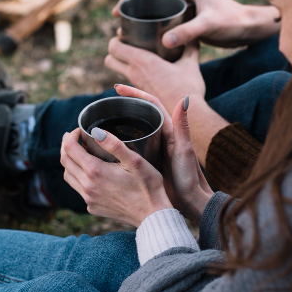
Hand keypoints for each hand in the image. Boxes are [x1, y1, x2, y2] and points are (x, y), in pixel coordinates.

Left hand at [60, 127, 172, 227]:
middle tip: (75, 138)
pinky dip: (78, 177)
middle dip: (67, 146)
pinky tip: (90, 173)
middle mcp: (87, 186)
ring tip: (80, 153)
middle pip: (65, 161)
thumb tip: (96, 131)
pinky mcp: (92, 207)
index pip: (70, 148)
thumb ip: (114, 144)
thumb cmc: (147, 186)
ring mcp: (88, 199)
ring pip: (68, 176)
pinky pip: (78, 189)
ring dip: (70, 162)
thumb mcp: (135, 161)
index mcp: (95, 171)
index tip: (79, 130)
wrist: (152, 216)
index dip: (71, 135)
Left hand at [105, 40, 204, 114]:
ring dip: (122, 64)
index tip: (124, 36)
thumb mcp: (190, 64)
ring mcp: (136, 86)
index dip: (115, 39)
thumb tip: (194, 37)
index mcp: (142, 62)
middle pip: (109, 60)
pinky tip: (145, 72)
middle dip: (114, 52)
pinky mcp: (140, 95)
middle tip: (127, 45)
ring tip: (136, 57)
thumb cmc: (188, 89)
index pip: (114, 48)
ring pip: (118, 72)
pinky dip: (132, 75)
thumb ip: (190, 47)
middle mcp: (134, 74)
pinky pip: (129, 82)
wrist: (188, 116)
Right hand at [112, 85, 213, 220]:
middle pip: (140, 114)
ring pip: (133, 130)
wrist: (190, 202)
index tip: (117, 88)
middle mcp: (161, 136)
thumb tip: (185, 97)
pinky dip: (118, 143)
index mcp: (169, 130)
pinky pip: (129, 148)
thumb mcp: (184, 150)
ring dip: (118, 123)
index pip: (150, 103)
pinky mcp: (147, 162)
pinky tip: (105, 145)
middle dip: (123, 105)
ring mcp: (153, 149)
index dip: (135, 93)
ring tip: (101, 121)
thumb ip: (183, 126)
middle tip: (105, 103)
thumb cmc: (189, 177)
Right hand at [114, 0, 280, 50]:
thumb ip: (188, 32)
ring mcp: (187, 4)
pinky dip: (152, 21)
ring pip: (157, 3)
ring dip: (140, 11)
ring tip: (125, 25)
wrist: (250, 29)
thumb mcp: (210, 25)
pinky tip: (144, 35)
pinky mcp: (189, 17)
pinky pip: (164, 15)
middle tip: (117, 14)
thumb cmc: (234, 22)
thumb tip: (164, 41)